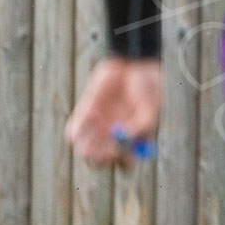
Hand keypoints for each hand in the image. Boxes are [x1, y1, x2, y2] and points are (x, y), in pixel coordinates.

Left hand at [65, 56, 162, 170]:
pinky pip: (73, 132)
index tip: (121, 153)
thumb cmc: (147, 85)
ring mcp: (99, 127)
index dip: (123, 162)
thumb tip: (124, 140)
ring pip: (86, 151)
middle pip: (102, 161)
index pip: (126, 162)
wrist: (133, 62)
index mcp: (134, 138)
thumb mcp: (151, 105)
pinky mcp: (85, 114)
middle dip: (100, 160)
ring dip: (87, 150)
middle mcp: (114, 137)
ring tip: (94, 137)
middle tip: (100, 152)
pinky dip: (76, 132)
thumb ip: (142, 124)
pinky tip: (89, 118)